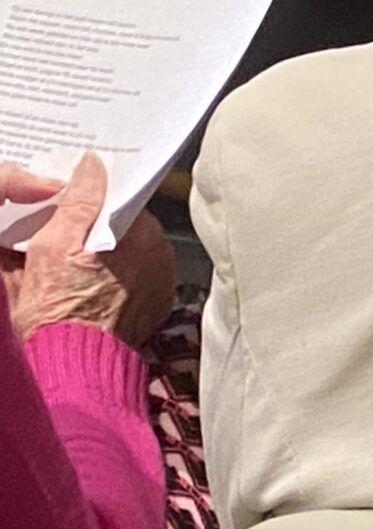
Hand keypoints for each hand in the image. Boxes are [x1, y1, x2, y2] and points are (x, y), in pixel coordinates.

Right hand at [0, 156, 175, 346]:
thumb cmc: (59, 305)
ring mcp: (160, 284)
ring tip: (75, 264)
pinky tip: (91, 285)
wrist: (70, 364)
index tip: (77, 198)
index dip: (98, 198)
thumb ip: (79, 201)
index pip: (124, 202)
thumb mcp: (55, 245)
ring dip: (106, 254)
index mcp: (144, 234)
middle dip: (97, 228)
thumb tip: (94, 164)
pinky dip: (115, 279)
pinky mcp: (152, 308)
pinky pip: (134, 281)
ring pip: (129, 254)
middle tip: (67, 234)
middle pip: (125, 228)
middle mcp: (161, 256)